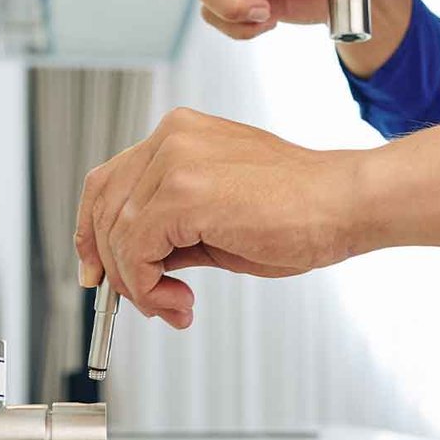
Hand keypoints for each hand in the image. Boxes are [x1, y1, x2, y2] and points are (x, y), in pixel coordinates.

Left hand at [74, 111, 439, 327]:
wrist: (345, 204)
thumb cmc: (304, 210)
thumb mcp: (220, 215)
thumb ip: (174, 227)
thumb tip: (142, 263)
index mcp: (182, 134)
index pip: (108, 179)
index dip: (93, 230)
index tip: (97, 270)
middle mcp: (172, 138)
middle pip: (102, 205)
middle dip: (113, 266)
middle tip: (147, 300)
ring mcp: (174, 161)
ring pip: (115, 234)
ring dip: (136, 284)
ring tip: (174, 305)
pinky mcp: (181, 193)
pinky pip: (133, 252)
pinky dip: (146, 288)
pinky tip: (180, 301)